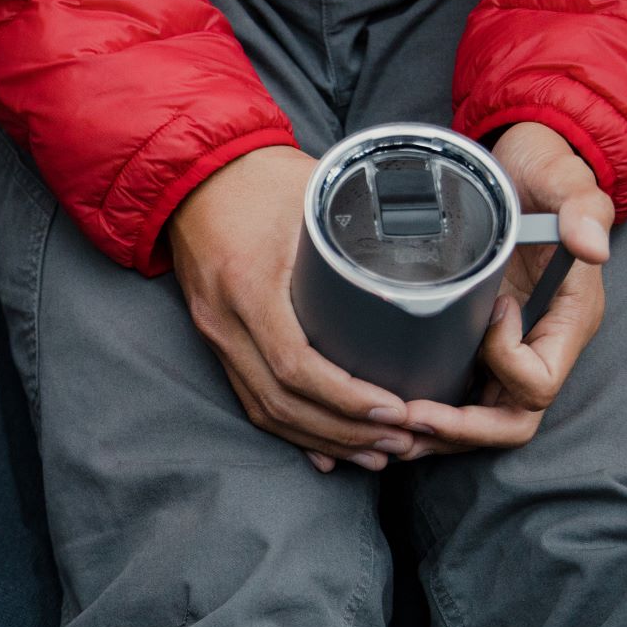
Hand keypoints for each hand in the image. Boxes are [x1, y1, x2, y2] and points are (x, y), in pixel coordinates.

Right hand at [169, 146, 415, 472]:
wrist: (193, 173)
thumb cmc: (260, 177)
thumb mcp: (313, 196)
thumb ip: (362, 228)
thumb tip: (432, 255)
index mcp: (248, 284)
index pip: (295, 364)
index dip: (346, 398)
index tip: (394, 409)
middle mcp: (224, 320)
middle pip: (282, 402)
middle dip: (344, 432)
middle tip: (400, 442)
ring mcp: (214, 333)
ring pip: (265, 410)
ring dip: (321, 439)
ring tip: (375, 453)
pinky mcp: (216, 338)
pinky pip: (250, 397)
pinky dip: (291, 429)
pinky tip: (327, 449)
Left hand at [399, 122, 613, 456]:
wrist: (516, 160)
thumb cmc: (541, 169)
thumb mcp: (561, 176)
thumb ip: (582, 207)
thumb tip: (592, 249)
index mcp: (568, 319)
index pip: (540, 380)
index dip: (506, 360)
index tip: (488, 311)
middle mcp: (541, 345)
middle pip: (511, 421)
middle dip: (461, 429)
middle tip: (408, 416)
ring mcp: (507, 351)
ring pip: (481, 423)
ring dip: (437, 436)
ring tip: (389, 429)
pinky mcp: (475, 346)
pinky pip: (459, 401)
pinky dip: (427, 418)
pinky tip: (388, 416)